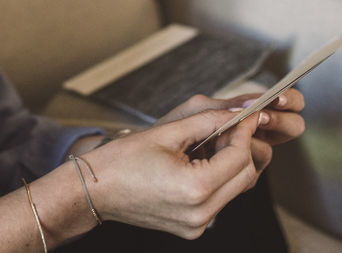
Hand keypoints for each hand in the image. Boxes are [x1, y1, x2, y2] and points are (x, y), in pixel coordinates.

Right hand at [81, 108, 260, 238]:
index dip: (244, 131)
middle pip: (245, 175)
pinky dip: (220, 178)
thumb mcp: (168, 132)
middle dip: (241, 146)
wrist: (96, 190)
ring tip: (211, 141)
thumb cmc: (123, 160)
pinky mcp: (193, 228)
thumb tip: (238, 112)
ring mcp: (198, 225)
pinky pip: (220, 199)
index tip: (243, 115)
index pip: (239, 156)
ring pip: (236, 188)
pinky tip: (202, 160)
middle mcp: (201, 214)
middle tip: (228, 125)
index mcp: (195, 189)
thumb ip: (208, 120)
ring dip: (232, 162)